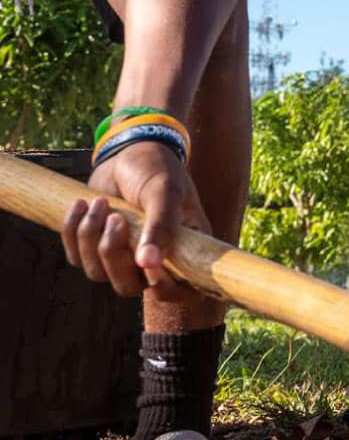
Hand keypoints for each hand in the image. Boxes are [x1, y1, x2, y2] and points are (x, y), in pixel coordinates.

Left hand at [60, 141, 208, 298]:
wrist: (129, 149)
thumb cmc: (158, 168)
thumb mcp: (165, 191)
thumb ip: (161, 226)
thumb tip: (149, 264)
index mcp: (184, 248)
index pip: (179, 290)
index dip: (164, 287)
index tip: (150, 265)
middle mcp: (155, 259)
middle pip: (128, 286)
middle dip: (114, 256)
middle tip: (117, 220)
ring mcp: (123, 256)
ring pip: (98, 273)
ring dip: (91, 239)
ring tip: (99, 204)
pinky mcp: (95, 247)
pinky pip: (77, 258)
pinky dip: (73, 232)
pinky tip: (81, 204)